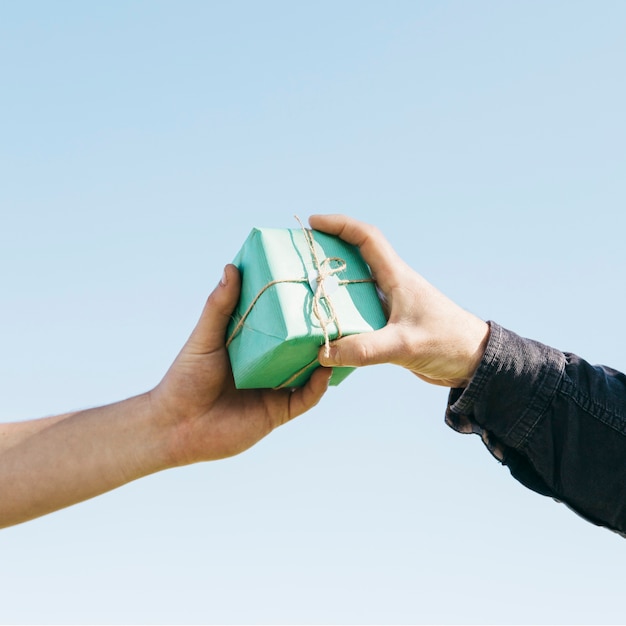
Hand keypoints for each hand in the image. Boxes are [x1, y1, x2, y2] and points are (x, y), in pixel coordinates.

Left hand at [0, 265, 330, 527]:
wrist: (176, 426)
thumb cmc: (185, 378)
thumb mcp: (205, 337)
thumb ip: (220, 306)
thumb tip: (231, 267)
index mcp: (252, 344)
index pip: (279, 322)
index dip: (295, 306)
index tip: (313, 283)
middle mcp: (267, 364)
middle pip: (299, 345)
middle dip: (318, 330)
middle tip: (338, 308)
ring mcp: (275, 387)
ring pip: (309, 370)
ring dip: (326, 356)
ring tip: (343, 335)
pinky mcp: (278, 411)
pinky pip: (306, 398)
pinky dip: (319, 386)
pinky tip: (327, 369)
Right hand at [309, 214, 488, 387]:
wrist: (473, 361)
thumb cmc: (447, 343)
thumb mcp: (404, 345)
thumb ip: (365, 349)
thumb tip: (323, 353)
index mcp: (397, 277)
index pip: (366, 238)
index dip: (340, 225)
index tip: (313, 223)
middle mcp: (392, 285)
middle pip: (355, 257)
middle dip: (327, 252)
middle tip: (300, 258)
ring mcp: (390, 305)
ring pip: (354, 286)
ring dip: (332, 285)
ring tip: (304, 292)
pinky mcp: (390, 325)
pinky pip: (358, 313)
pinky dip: (340, 315)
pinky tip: (326, 328)